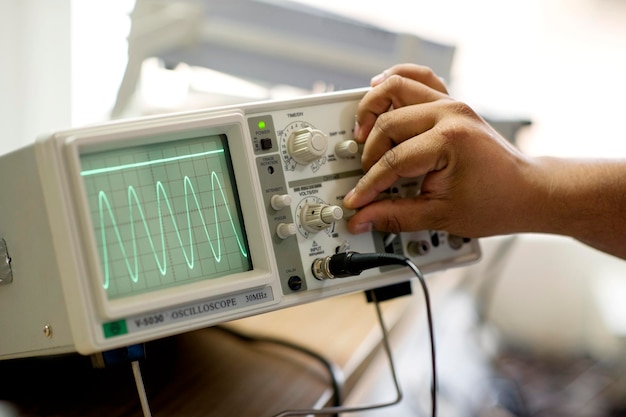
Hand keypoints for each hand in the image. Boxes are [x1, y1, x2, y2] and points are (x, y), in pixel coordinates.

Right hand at [343, 64, 533, 238]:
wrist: (526, 191)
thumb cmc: (495, 202)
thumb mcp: (439, 216)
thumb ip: (395, 215)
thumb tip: (363, 218)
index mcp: (448, 140)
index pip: (392, 161)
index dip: (369, 185)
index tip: (357, 201)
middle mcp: (449, 113)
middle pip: (388, 123)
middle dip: (369, 154)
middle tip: (366, 176)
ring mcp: (451, 103)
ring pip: (397, 87)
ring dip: (373, 107)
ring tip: (362, 131)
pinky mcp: (451, 103)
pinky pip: (419, 78)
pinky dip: (395, 81)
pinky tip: (378, 90)